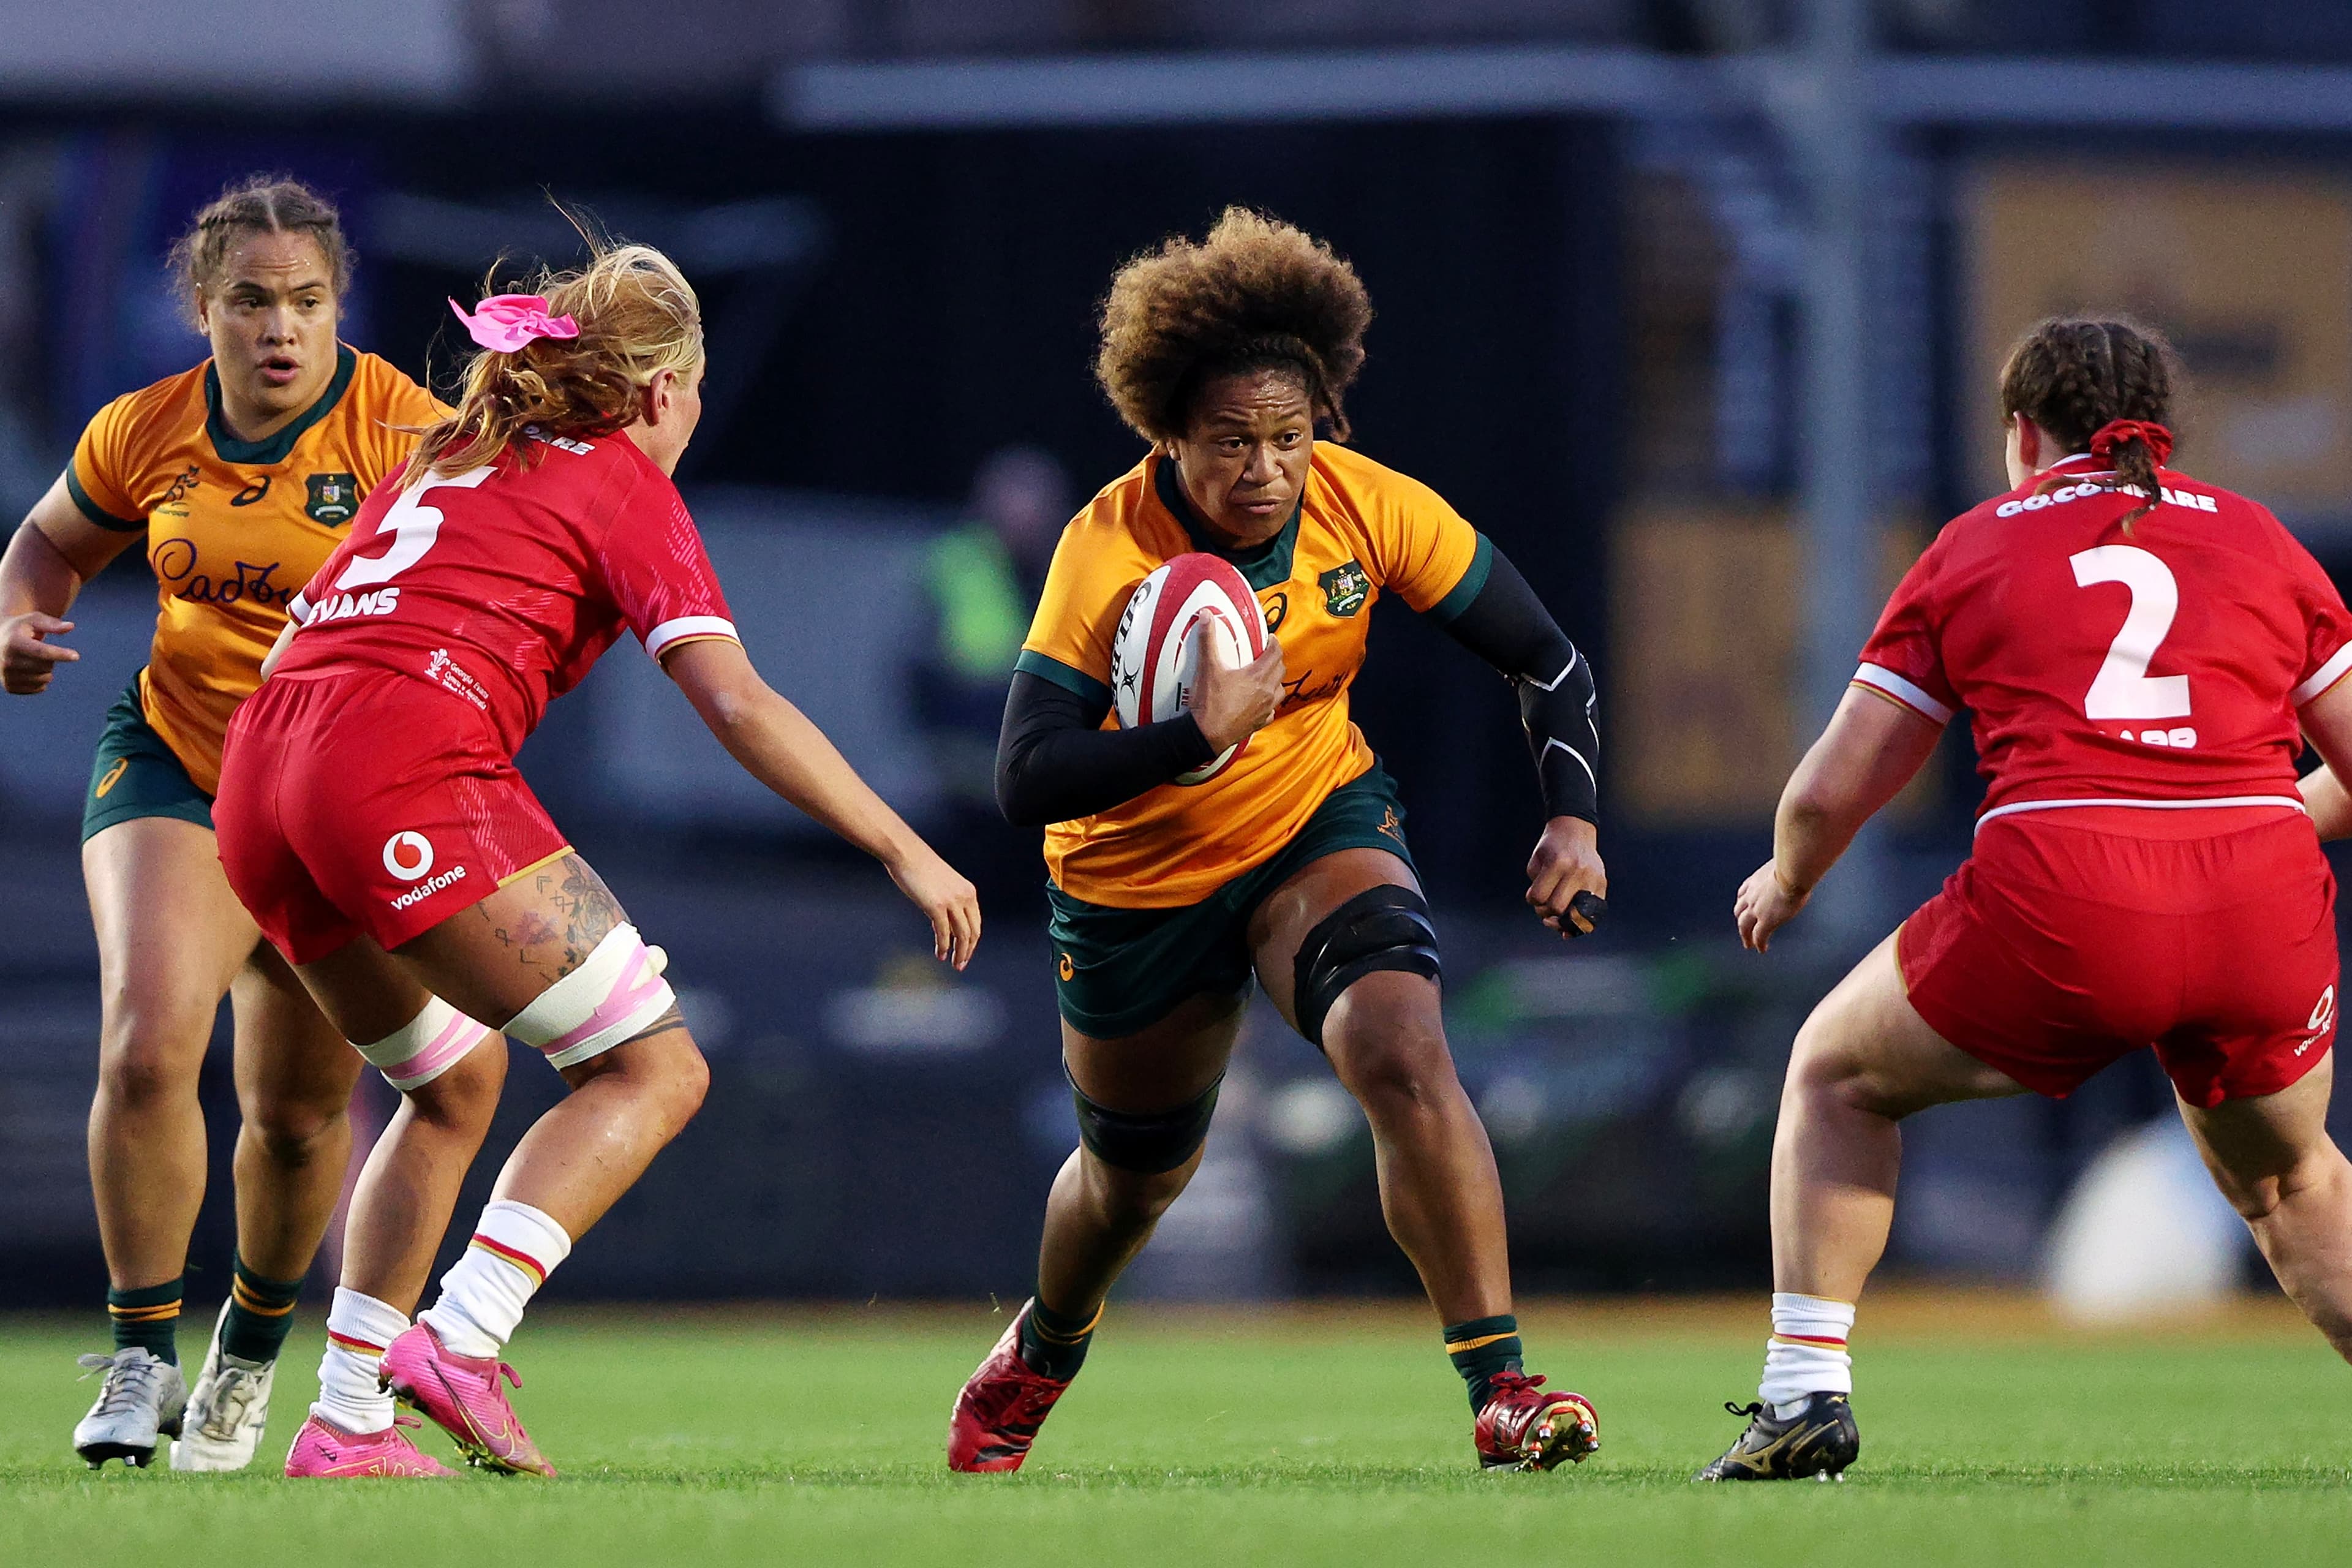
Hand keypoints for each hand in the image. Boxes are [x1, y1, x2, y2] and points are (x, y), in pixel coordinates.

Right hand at [1, 611, 77, 694]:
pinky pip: (40, 688)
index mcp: (13, 643)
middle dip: (51, 658)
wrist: (0, 641)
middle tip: (40, 649)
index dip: (60, 654)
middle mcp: (6, 661)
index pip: (41, 652)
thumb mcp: (34, 620)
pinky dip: (42, 680)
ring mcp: (6, 676)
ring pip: (45, 678)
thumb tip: (70, 626)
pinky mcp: (10, 687)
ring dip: (47, 669)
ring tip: (34, 659)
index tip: (76, 656)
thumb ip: (52, 624)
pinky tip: (31, 670)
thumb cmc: (22, 628)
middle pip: (46, 666)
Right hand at [886, 844, 981, 970]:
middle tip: (961, 965)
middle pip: (973, 932)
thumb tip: (946, 924)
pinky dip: (944, 946)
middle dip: (968, 951)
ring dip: (959, 953)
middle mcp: (965, 897)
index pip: (976, 923)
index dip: (972, 941)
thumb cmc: (920, 868)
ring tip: (954, 964)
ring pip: (962, 935)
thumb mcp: (943, 885)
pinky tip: (940, 955)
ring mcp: (952, 902)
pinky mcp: (937, 906)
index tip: (966, 953)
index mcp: (969, 892)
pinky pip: (944, 933)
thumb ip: (949, 902)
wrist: (906, 854)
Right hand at [1187, 629, 1284, 753]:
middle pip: (1280, 669)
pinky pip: (1272, 710)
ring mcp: (1265, 709)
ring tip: (1264, 677)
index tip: (1269, 638)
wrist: (1207, 734)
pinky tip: (1258, 701)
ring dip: (1275, 681)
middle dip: (1275, 660)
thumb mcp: (1208, 667)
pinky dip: (1268, 703)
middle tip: (1264, 655)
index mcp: (1257, 676)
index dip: (1274, 643)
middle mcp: (1267, 692)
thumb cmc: (1210, 703)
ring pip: (1280, 690)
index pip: (1276, 653)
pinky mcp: (1260, 722)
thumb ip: (1208, 640)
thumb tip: (1206, 616)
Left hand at [1525, 815, 1606, 938]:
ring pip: (1577, 914)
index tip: (1534, 894)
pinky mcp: (1602, 883)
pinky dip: (1581, 922)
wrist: (1575, 828)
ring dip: (1563, 920)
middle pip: (1557, 907)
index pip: (1539, 897)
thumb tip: (1550, 920)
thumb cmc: (1551, 847)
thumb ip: (1537, 888)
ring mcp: (1592, 878)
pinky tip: (1572, 927)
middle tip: (1544, 906)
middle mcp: (1578, 871)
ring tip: (1556, 919)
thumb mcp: (1536, 861)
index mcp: (1558, 863)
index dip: (1532, 900)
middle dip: (1546, 912)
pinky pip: (1593, 912)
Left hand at [1735, 859, 1809, 951]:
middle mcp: (1751, 896)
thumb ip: (1784, 865)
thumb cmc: (1793, 863)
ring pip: (1744, 927)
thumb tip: (1796, 861)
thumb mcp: (1783, 862)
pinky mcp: (1766, 921)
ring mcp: (1756, 910)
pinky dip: (1759, 944)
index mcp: (1755, 880)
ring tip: (1748, 944)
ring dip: (1745, 936)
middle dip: (1740, 920)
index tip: (1743, 906)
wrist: (1792, 872)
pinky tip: (1762, 949)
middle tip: (1743, 928)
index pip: (1743, 892)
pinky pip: (1759, 937)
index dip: (1742, 901)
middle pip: (1739, 911)